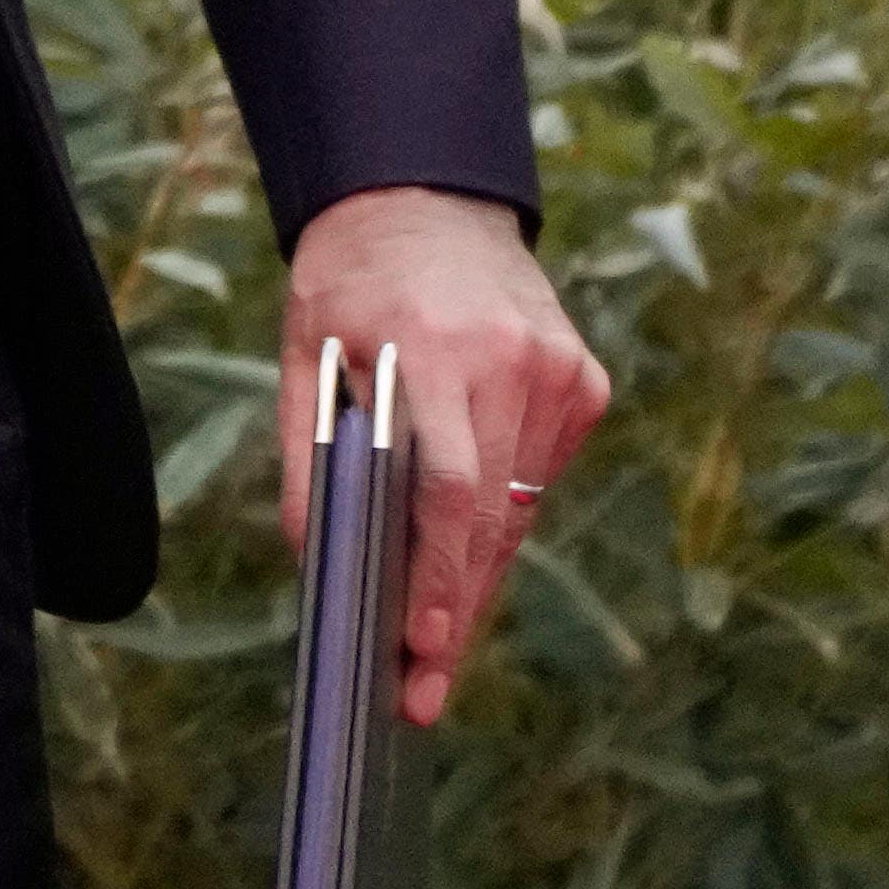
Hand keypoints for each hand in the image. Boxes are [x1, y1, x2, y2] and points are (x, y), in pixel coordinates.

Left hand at [283, 186, 612, 726]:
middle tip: (424, 687)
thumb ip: (309, 448)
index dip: (437, 575)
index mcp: (437, 352)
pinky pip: (537, 474)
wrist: (424, 200)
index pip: (449, 488)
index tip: (421, 644)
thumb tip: (313, 552)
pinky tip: (463, 550)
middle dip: (453, 608)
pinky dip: (499, 516)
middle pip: (489, 517)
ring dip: (475, 575)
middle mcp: (514, 364)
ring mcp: (561, 374)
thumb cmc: (349, 281)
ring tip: (433, 644)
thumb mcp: (303, 350)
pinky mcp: (585, 382)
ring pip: (518, 507)